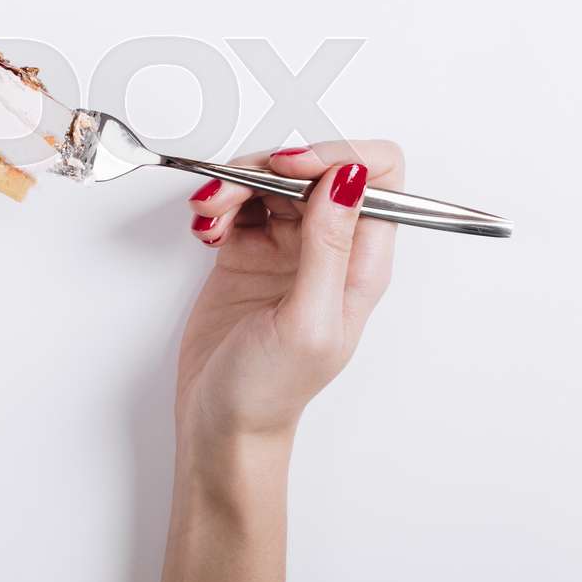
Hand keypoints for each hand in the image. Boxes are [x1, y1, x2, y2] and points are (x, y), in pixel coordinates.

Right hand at [156, 141, 401, 581]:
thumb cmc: (270, 389)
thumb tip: (350, 177)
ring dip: (232, 185)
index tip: (286, 170)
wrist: (221, 423)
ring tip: (205, 217)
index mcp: (363, 262)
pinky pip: (235, 202)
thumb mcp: (308, 320)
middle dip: (266, 169)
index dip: (335, 158)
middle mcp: (330, 247)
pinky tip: (203, 231)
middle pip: (313, 169)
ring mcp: (286, 247)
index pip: (378, 175)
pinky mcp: (245, 251)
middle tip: (227, 194)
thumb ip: (328, 247)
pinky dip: (216, 204)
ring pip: (268, 181)